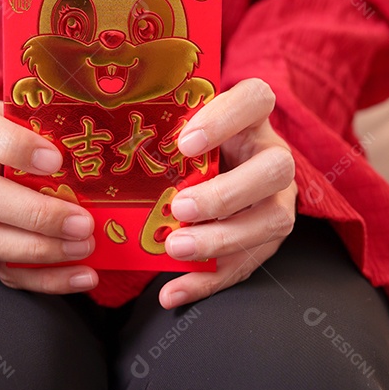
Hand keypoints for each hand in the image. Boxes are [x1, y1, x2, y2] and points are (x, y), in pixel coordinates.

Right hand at [0, 100, 98, 293]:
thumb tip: (100, 139)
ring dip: (39, 250)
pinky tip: (82, 275)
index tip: (55, 159)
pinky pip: (3, 270)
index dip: (15, 147)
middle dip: (35, 214)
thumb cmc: (20, 128)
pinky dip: (47, 279)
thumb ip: (51, 122)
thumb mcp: (30, 112)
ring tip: (84, 247)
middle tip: (82, 222)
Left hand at [160, 78, 297, 308]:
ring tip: (175, 249)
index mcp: (251, 118)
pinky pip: (246, 264)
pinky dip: (207, 281)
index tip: (185, 143)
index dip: (225, 118)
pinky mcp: (269, 238)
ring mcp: (278, 199)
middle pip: (274, 169)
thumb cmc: (194, 146)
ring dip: (221, 239)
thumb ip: (165, 132)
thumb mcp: (186, 130)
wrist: (225, 170)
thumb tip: (111, 136)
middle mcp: (273, 156)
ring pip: (272, 221)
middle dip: (226, 193)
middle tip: (180, 207)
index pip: (256, 99)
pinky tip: (173, 291)